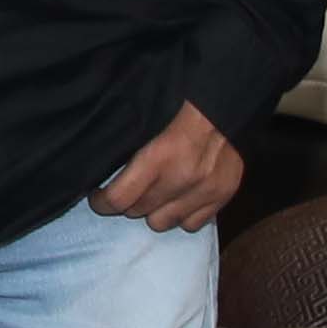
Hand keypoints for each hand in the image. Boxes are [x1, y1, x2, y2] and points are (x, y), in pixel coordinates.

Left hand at [89, 103, 240, 232]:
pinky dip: (181, 215)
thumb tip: (104, 168)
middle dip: (128, 202)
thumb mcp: (150, 118)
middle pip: (138, 211)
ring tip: (154, 196)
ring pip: (162, 223)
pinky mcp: (224, 196)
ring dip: (154, 211)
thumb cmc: (183, 102)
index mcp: (160, 156)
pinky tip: (178, 200)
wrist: (228, 104)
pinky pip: (191, 225)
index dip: (102, 202)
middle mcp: (182, 179)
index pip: (120, 198)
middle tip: (127, 191)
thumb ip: (130, 146)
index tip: (98, 198)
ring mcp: (205, 191)